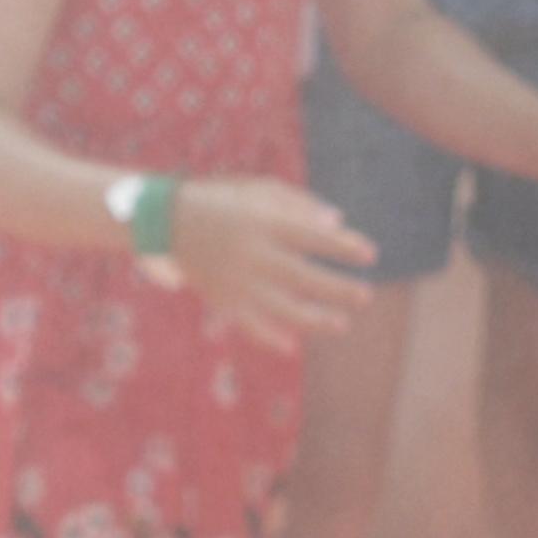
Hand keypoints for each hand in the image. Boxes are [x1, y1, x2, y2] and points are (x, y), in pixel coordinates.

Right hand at [166, 178, 377, 349]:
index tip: (371, 255)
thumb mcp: (259, 190)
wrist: (167, 220)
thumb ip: (299, 203)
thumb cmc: (224, 201)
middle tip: (366, 295)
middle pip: (302, 277)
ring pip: (280, 308)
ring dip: (313, 319)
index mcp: (262, 223)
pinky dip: (269, 338)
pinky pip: (248, 324)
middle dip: (336, 289)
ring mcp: (236, 280)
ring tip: (342, 324)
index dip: (343, 247)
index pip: (312, 237)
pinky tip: (292, 346)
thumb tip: (339, 223)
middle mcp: (251, 254)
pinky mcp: (222, 299)